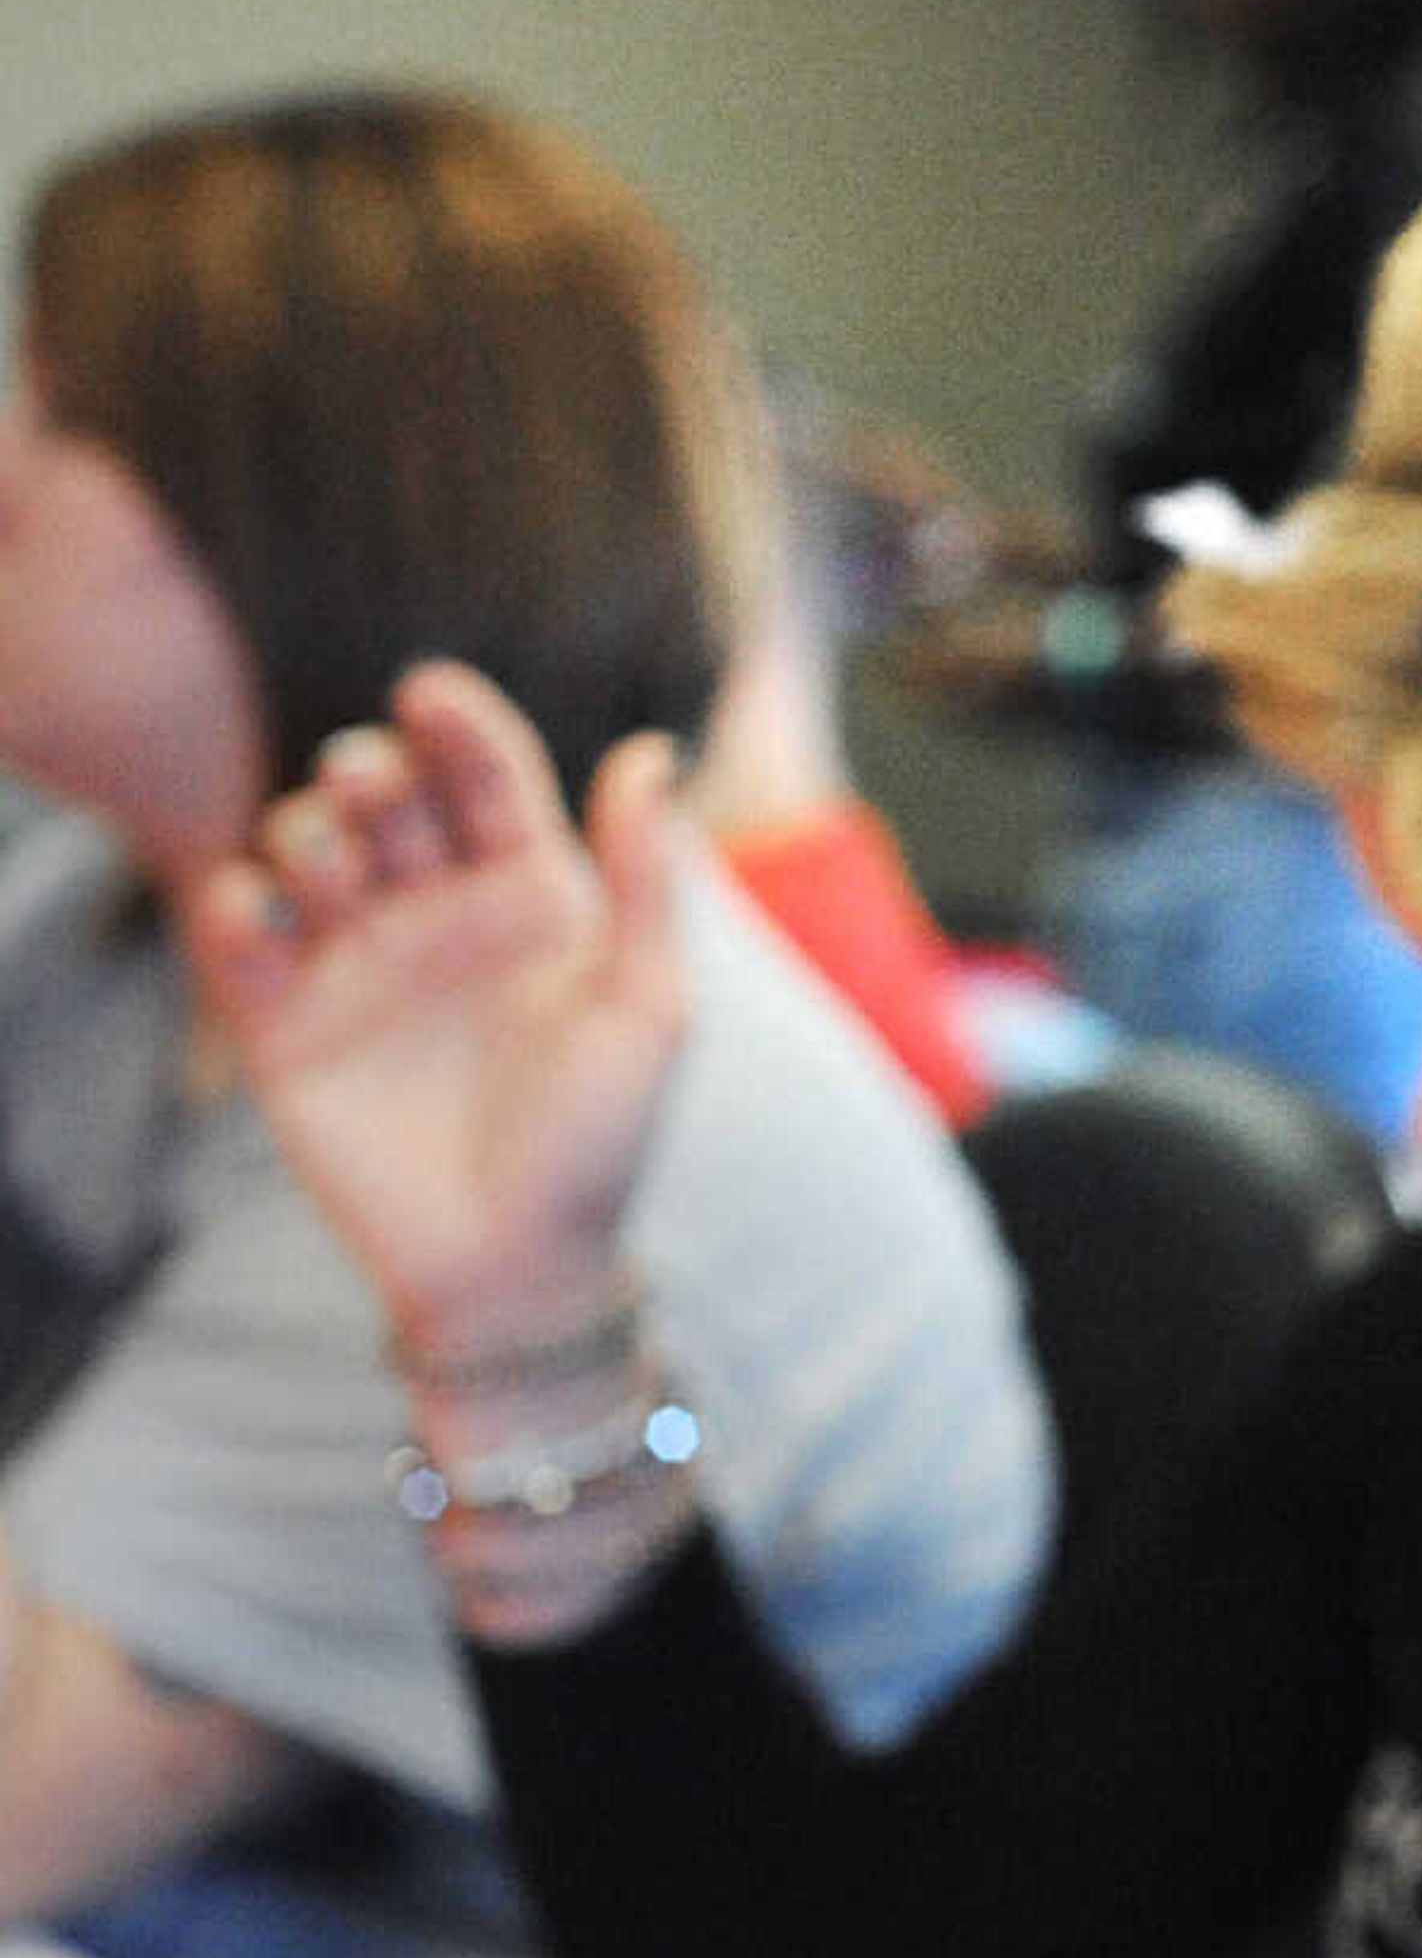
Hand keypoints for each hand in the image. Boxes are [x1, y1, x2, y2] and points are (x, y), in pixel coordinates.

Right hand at [176, 662, 689, 1377]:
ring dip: (306, 827)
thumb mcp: (646, 1006)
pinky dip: (232, 900)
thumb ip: (647, 882)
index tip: (430, 694)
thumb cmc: (600, 1139)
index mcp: (532, 898)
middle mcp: (440, 916)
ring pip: (309, 847)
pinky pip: (237, 934)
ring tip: (327, 856)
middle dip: (369, 766)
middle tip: (369, 778)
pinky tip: (256, 903)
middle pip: (387, 797)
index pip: (487, 780)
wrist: (515, 1263)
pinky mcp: (285, 1023)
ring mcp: (359, 964)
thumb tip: (653, 753)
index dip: (459, 727)